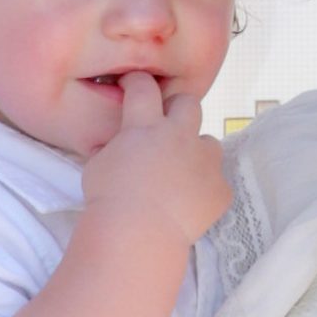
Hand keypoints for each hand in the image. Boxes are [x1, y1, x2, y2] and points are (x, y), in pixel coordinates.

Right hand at [81, 71, 227, 250]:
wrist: (139, 233)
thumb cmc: (109, 199)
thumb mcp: (97, 168)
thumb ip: (110, 151)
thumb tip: (111, 148)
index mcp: (146, 126)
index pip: (143, 88)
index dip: (138, 83)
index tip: (134, 87)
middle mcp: (180, 136)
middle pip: (190, 103)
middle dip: (180, 109)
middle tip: (168, 128)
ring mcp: (205, 161)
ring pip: (209, 143)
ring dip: (197, 153)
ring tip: (182, 175)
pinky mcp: (220, 189)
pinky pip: (217, 183)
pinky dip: (205, 190)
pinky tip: (190, 206)